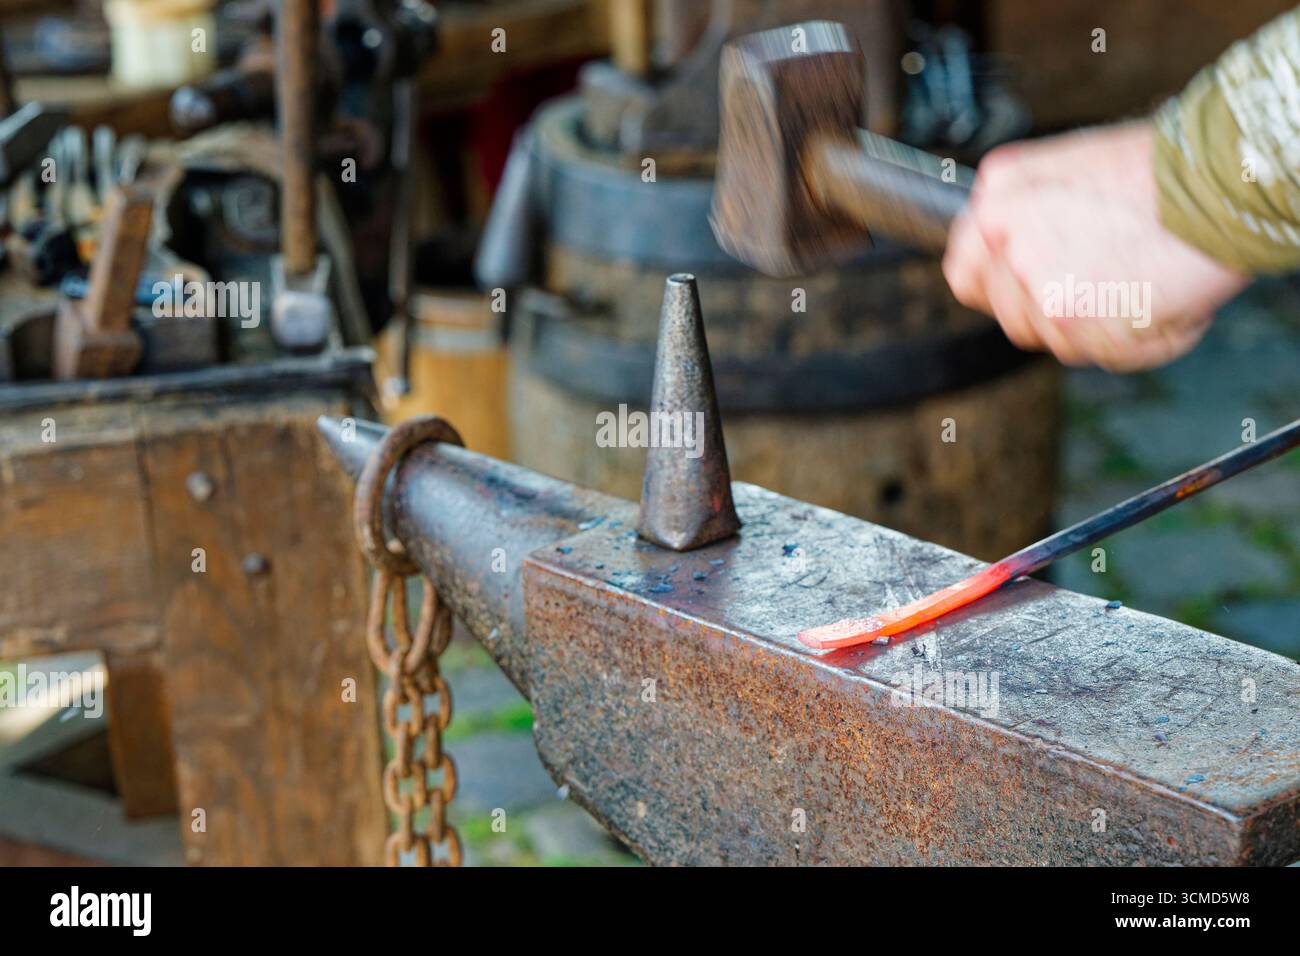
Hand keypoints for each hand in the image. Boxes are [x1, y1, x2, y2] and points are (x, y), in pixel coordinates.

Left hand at [941, 123, 1248, 370]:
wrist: (1217, 183)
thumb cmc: (1154, 172)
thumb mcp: (1062, 166)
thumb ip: (1017, 211)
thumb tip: (995, 247)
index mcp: (997, 205)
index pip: (964, 276)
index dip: (997, 287)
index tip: (1032, 286)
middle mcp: (1007, 246)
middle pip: (1012, 317)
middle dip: (1053, 310)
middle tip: (1105, 279)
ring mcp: (1036, 284)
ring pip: (1055, 340)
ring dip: (1096, 325)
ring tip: (1137, 281)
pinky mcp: (1072, 316)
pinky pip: (1097, 353)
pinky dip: (1132, 339)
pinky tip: (1157, 299)